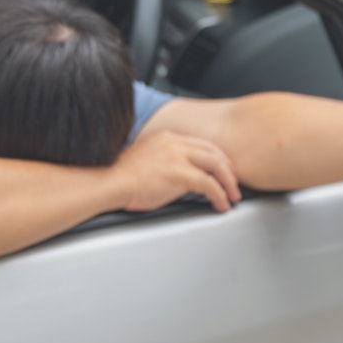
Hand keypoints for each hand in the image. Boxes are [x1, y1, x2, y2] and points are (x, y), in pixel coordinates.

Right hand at [113, 129, 240, 212]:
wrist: (108, 181)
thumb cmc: (119, 177)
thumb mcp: (146, 161)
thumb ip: (165, 163)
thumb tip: (178, 179)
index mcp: (166, 138)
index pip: (201, 144)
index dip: (217, 158)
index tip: (223, 169)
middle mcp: (174, 143)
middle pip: (213, 152)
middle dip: (228, 169)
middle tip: (234, 184)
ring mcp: (177, 157)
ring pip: (216, 165)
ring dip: (228, 182)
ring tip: (232, 196)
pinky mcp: (179, 173)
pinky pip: (208, 184)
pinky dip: (219, 195)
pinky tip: (221, 204)